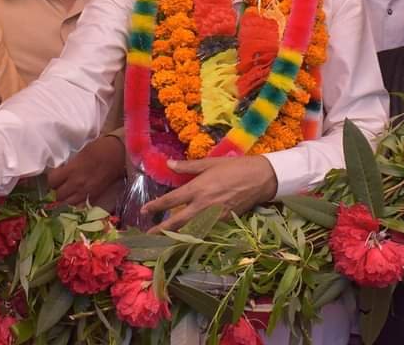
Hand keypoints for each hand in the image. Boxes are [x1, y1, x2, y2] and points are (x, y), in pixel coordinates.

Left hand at [48, 135, 125, 206]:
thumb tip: (63, 170)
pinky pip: (81, 205)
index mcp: (72, 170)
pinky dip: (78, 203)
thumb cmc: (100, 147)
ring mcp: (87, 192)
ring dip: (67, 199)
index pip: (52, 181)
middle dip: (58, 190)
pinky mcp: (96, 196)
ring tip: (69, 192)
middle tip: (61, 185)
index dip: (52, 179)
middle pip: (59, 195)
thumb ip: (71, 164)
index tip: (55, 175)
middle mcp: (77, 184)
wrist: (119, 153)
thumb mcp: (81, 153)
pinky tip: (79, 197)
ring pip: (68, 204)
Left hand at [140, 156, 277, 231]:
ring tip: (163, 240)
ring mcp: (214, 215)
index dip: (156, 206)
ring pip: (190, 229)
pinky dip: (195, 235)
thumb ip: (188, 166)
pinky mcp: (224, 222)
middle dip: (162, 229)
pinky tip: (187, 238)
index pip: (171, 200)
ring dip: (176, 235)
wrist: (260, 179)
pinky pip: (205, 230)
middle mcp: (203, 204)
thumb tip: (169, 164)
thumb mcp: (210, 163)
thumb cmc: (235, 167)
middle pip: (177, 220)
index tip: (144, 211)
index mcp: (198, 187)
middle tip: (148, 235)